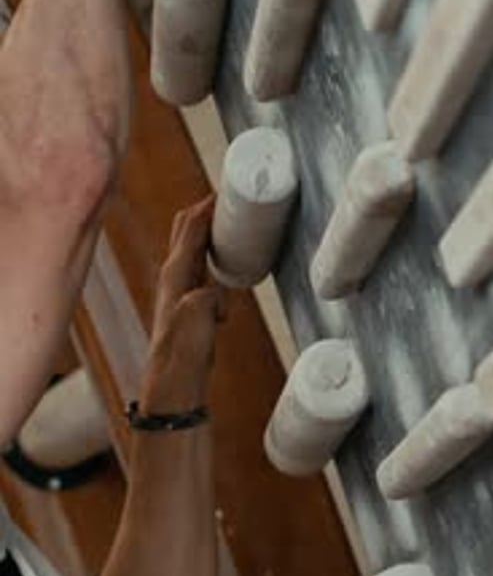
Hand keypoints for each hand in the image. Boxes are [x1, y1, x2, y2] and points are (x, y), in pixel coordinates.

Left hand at [140, 197, 227, 413]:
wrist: (176, 387)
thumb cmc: (181, 359)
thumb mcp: (195, 325)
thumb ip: (203, 302)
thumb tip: (214, 292)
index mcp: (174, 275)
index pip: (190, 227)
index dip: (208, 205)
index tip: (227, 187)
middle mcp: (174, 277)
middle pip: (186, 228)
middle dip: (206, 209)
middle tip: (232, 197)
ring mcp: (181, 289)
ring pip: (194, 245)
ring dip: (211, 229)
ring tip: (235, 220)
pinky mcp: (191, 303)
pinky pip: (204, 266)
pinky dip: (216, 254)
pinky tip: (232, 262)